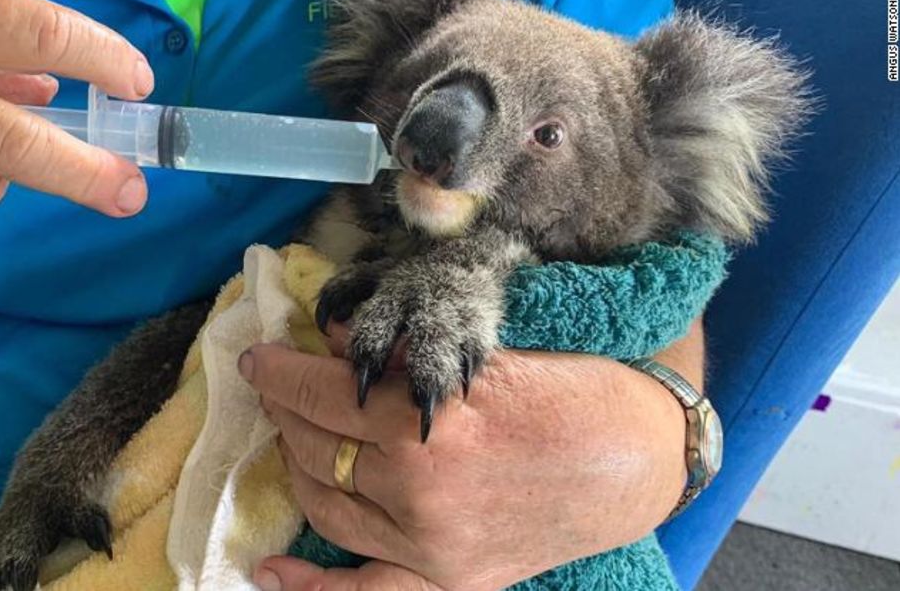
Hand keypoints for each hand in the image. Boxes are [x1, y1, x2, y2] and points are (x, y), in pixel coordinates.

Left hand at [239, 321, 702, 590]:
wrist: (645, 459)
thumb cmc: (578, 392)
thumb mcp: (489, 353)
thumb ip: (403, 352)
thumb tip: (329, 336)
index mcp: (429, 423)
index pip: (322, 394)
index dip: (280, 372)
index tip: (258, 358)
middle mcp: (421, 490)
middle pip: (318, 447)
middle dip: (287, 411)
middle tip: (280, 387)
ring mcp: (432, 545)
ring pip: (330, 505)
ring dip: (299, 465)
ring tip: (293, 435)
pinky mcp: (451, 578)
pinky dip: (312, 587)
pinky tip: (269, 570)